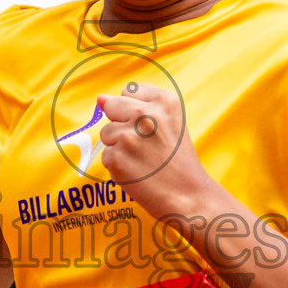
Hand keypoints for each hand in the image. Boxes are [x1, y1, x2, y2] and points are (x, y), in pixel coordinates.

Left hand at [96, 83, 210, 214]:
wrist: (188, 195)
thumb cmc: (178, 159)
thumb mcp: (170, 123)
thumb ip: (136, 104)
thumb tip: (99, 98)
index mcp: (164, 101)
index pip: (128, 92)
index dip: (135, 112)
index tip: (151, 128)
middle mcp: (146, 115)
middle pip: (112, 107)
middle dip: (122, 125)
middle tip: (145, 145)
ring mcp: (129, 137)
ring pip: (106, 133)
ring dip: (118, 147)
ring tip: (143, 160)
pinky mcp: (117, 158)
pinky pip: (106, 155)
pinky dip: (117, 166)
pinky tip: (137, 172)